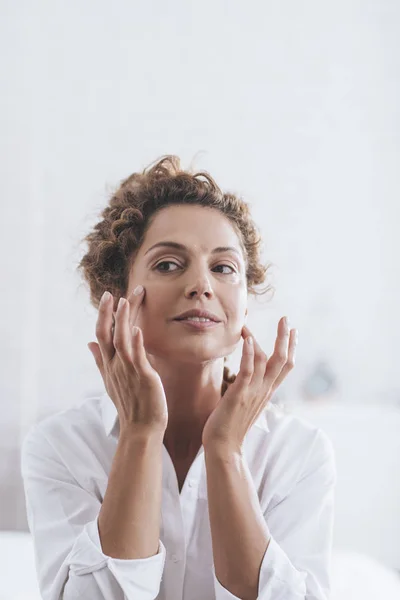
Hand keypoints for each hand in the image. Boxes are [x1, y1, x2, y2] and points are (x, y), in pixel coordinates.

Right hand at [88, 287, 168, 435]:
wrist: (141, 429)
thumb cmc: (130, 404)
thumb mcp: (111, 381)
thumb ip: (100, 361)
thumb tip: (89, 344)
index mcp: (109, 365)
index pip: (102, 334)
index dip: (103, 314)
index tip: (108, 296)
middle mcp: (115, 366)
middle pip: (107, 334)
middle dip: (108, 312)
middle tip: (112, 293)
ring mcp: (128, 371)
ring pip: (121, 341)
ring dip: (122, 321)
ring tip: (124, 302)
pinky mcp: (143, 377)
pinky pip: (137, 357)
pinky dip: (136, 343)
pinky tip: (137, 330)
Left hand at [202, 317, 297, 451]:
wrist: (223, 446)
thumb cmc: (230, 425)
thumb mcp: (245, 402)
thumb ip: (251, 388)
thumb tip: (249, 375)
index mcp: (267, 392)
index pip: (285, 367)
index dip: (291, 348)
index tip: (293, 331)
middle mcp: (264, 391)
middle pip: (283, 361)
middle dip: (285, 338)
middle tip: (286, 319)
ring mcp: (253, 392)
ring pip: (268, 362)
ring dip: (262, 340)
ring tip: (248, 325)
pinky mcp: (239, 395)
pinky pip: (248, 371)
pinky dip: (250, 354)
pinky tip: (248, 340)